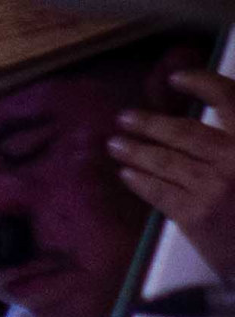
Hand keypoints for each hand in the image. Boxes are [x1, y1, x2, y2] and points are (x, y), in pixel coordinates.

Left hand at [114, 70, 234, 278]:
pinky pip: (160, 192)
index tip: (177, 78)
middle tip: (124, 117)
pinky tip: (126, 173)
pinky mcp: (194, 215)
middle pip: (184, 131)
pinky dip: (140, 180)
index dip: (202, 83)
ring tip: (115, 143)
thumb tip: (219, 119)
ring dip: (136, 150)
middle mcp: (233, 157)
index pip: (229, 98)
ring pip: (165, 161)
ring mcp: (212, 187)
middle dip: (149, 123)